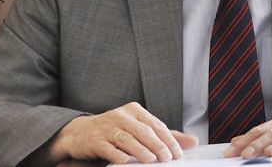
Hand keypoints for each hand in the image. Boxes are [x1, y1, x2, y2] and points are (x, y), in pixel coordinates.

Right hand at [50, 102, 197, 163]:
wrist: (79, 133)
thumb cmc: (114, 131)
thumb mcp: (138, 129)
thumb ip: (163, 135)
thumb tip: (192, 141)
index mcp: (134, 111)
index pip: (156, 124)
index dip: (168, 139)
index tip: (178, 153)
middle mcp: (121, 116)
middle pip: (143, 130)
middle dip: (157, 144)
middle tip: (168, 158)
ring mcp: (107, 127)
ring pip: (127, 138)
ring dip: (140, 150)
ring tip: (151, 159)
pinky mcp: (95, 140)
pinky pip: (108, 147)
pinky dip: (118, 154)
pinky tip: (125, 162)